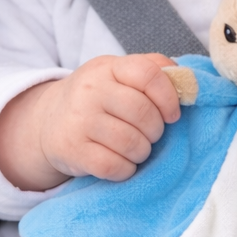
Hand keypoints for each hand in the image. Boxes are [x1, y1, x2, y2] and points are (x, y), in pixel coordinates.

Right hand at [0, 54, 181, 189]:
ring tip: (135, 148)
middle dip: (156, 130)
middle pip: (143, 112)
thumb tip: (189, 83)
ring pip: (131, 143)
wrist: (48, 122)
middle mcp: (90, 90)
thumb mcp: (119, 74)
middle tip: (151, 135)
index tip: (172, 115)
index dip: (169, 96)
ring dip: (142, 151)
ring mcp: (79, 120)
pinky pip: (114, 166)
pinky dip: (125, 169)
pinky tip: (121, 162)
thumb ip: (153, 70)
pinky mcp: (71, 150)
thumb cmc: (98, 98)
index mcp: (109, 67)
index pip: (148, 73)